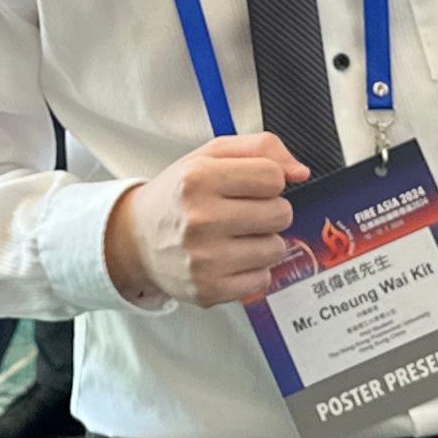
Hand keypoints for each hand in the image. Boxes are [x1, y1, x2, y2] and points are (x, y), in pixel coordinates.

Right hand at [102, 132, 306, 306]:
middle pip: (281, 212)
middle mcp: (199, 219)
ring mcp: (204, 259)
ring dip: (263, 241)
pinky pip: (263, 279)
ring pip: (276, 248)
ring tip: (234, 236)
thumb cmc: (178, 195)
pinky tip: (230, 259)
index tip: (249, 186)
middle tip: (242, 212)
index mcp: (198, 178)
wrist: (136, 240)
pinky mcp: (209, 290)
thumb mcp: (209, 155)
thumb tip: (300, 172)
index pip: (273, 176)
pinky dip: (253, 270)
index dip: (268, 179)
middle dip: (269, 210)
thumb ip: (260, 148)